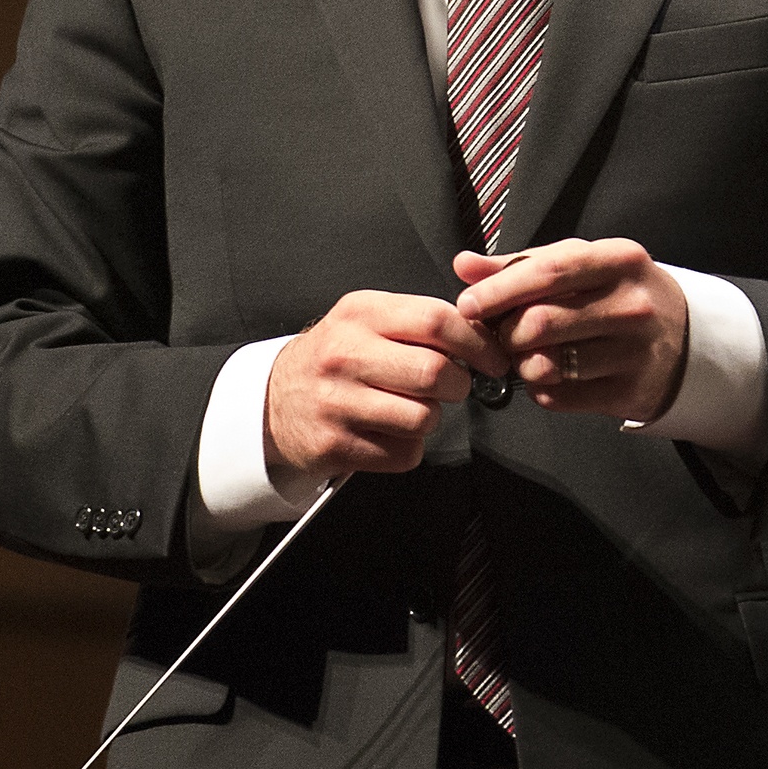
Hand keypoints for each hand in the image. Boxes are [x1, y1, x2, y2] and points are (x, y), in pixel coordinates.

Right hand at [266, 292, 504, 478]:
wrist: (274, 399)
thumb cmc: (335, 357)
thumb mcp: (368, 319)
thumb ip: (419, 321)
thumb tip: (482, 336)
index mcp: (361, 314)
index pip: (436, 320)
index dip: (477, 342)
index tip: (493, 357)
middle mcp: (345, 354)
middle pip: (435, 372)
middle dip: (458, 385)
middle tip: (451, 386)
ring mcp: (337, 402)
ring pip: (423, 418)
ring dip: (430, 418)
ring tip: (408, 407)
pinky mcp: (335, 445)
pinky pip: (403, 454)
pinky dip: (407, 448)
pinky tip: (387, 431)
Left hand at [454, 239, 690, 421]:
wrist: (686, 340)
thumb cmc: (616, 293)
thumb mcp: (581, 265)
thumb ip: (520, 265)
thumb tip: (464, 266)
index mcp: (620, 260)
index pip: (550, 270)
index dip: (501, 289)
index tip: (468, 303)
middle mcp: (632, 305)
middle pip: (540, 323)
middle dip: (506, 332)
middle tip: (501, 333)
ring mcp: (633, 352)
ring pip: (545, 365)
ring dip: (519, 362)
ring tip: (525, 352)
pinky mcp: (628, 392)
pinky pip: (557, 397)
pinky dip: (538, 388)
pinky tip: (548, 373)